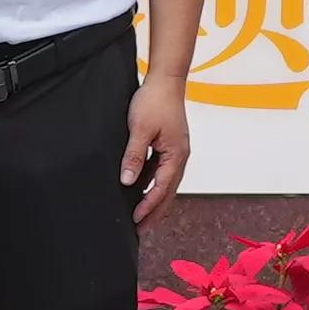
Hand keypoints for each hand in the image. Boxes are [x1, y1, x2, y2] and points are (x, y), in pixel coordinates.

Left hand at [120, 80, 191, 217]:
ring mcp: (177, 152)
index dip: (148, 206)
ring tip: (142, 215)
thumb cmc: (155, 101)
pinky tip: (142, 190)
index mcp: (176, 155)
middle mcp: (180, 156)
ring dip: (155, 200)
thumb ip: (134, 156)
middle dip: (155, 212)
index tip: (135, 220)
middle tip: (141, 229)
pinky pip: (163, 172)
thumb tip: (128, 181)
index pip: (161, 189)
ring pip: (166, 183)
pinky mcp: (171, 146)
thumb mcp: (140, 129)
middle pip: (169, 192)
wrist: (166, 80)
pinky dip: (154, 185)